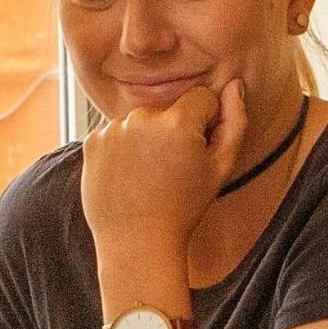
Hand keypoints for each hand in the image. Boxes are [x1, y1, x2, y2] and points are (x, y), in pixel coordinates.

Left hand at [79, 73, 247, 261]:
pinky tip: (128, 176)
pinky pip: (116, 133)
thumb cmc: (183, 209)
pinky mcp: (92, 141)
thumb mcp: (221, 168)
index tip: (197, 151)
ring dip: (146, 139)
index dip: (205, 124)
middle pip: (169, 109)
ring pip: (141, 121)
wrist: (137, 242)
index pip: (201, 97)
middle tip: (171, 170)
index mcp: (178, 122)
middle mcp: (142, 118)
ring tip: (148, 176)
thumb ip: (235, 121)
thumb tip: (235, 86)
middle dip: (173, 130)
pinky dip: (122, 149)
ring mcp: (113, 129)